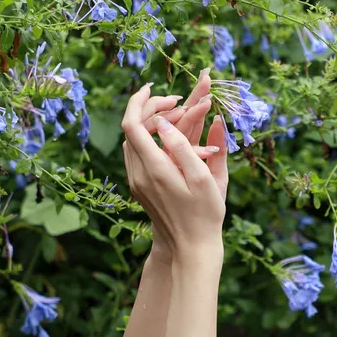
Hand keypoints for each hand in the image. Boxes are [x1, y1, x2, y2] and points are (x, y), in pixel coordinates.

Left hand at [122, 70, 229, 259]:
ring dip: (149, 122)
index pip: (132, 125)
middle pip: (131, 128)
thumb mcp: (206, 180)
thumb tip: (168, 122)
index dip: (140, 102)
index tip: (156, 88)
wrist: (190, 248)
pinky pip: (137, 153)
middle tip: (176, 101)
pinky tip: (168, 135)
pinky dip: (149, 138)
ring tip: (176, 114)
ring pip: (132, 140)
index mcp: (154, 170)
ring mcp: (136, 181)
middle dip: (150, 108)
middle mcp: (138, 174)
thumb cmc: (205, 215)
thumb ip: (186, 147)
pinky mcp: (139, 187)